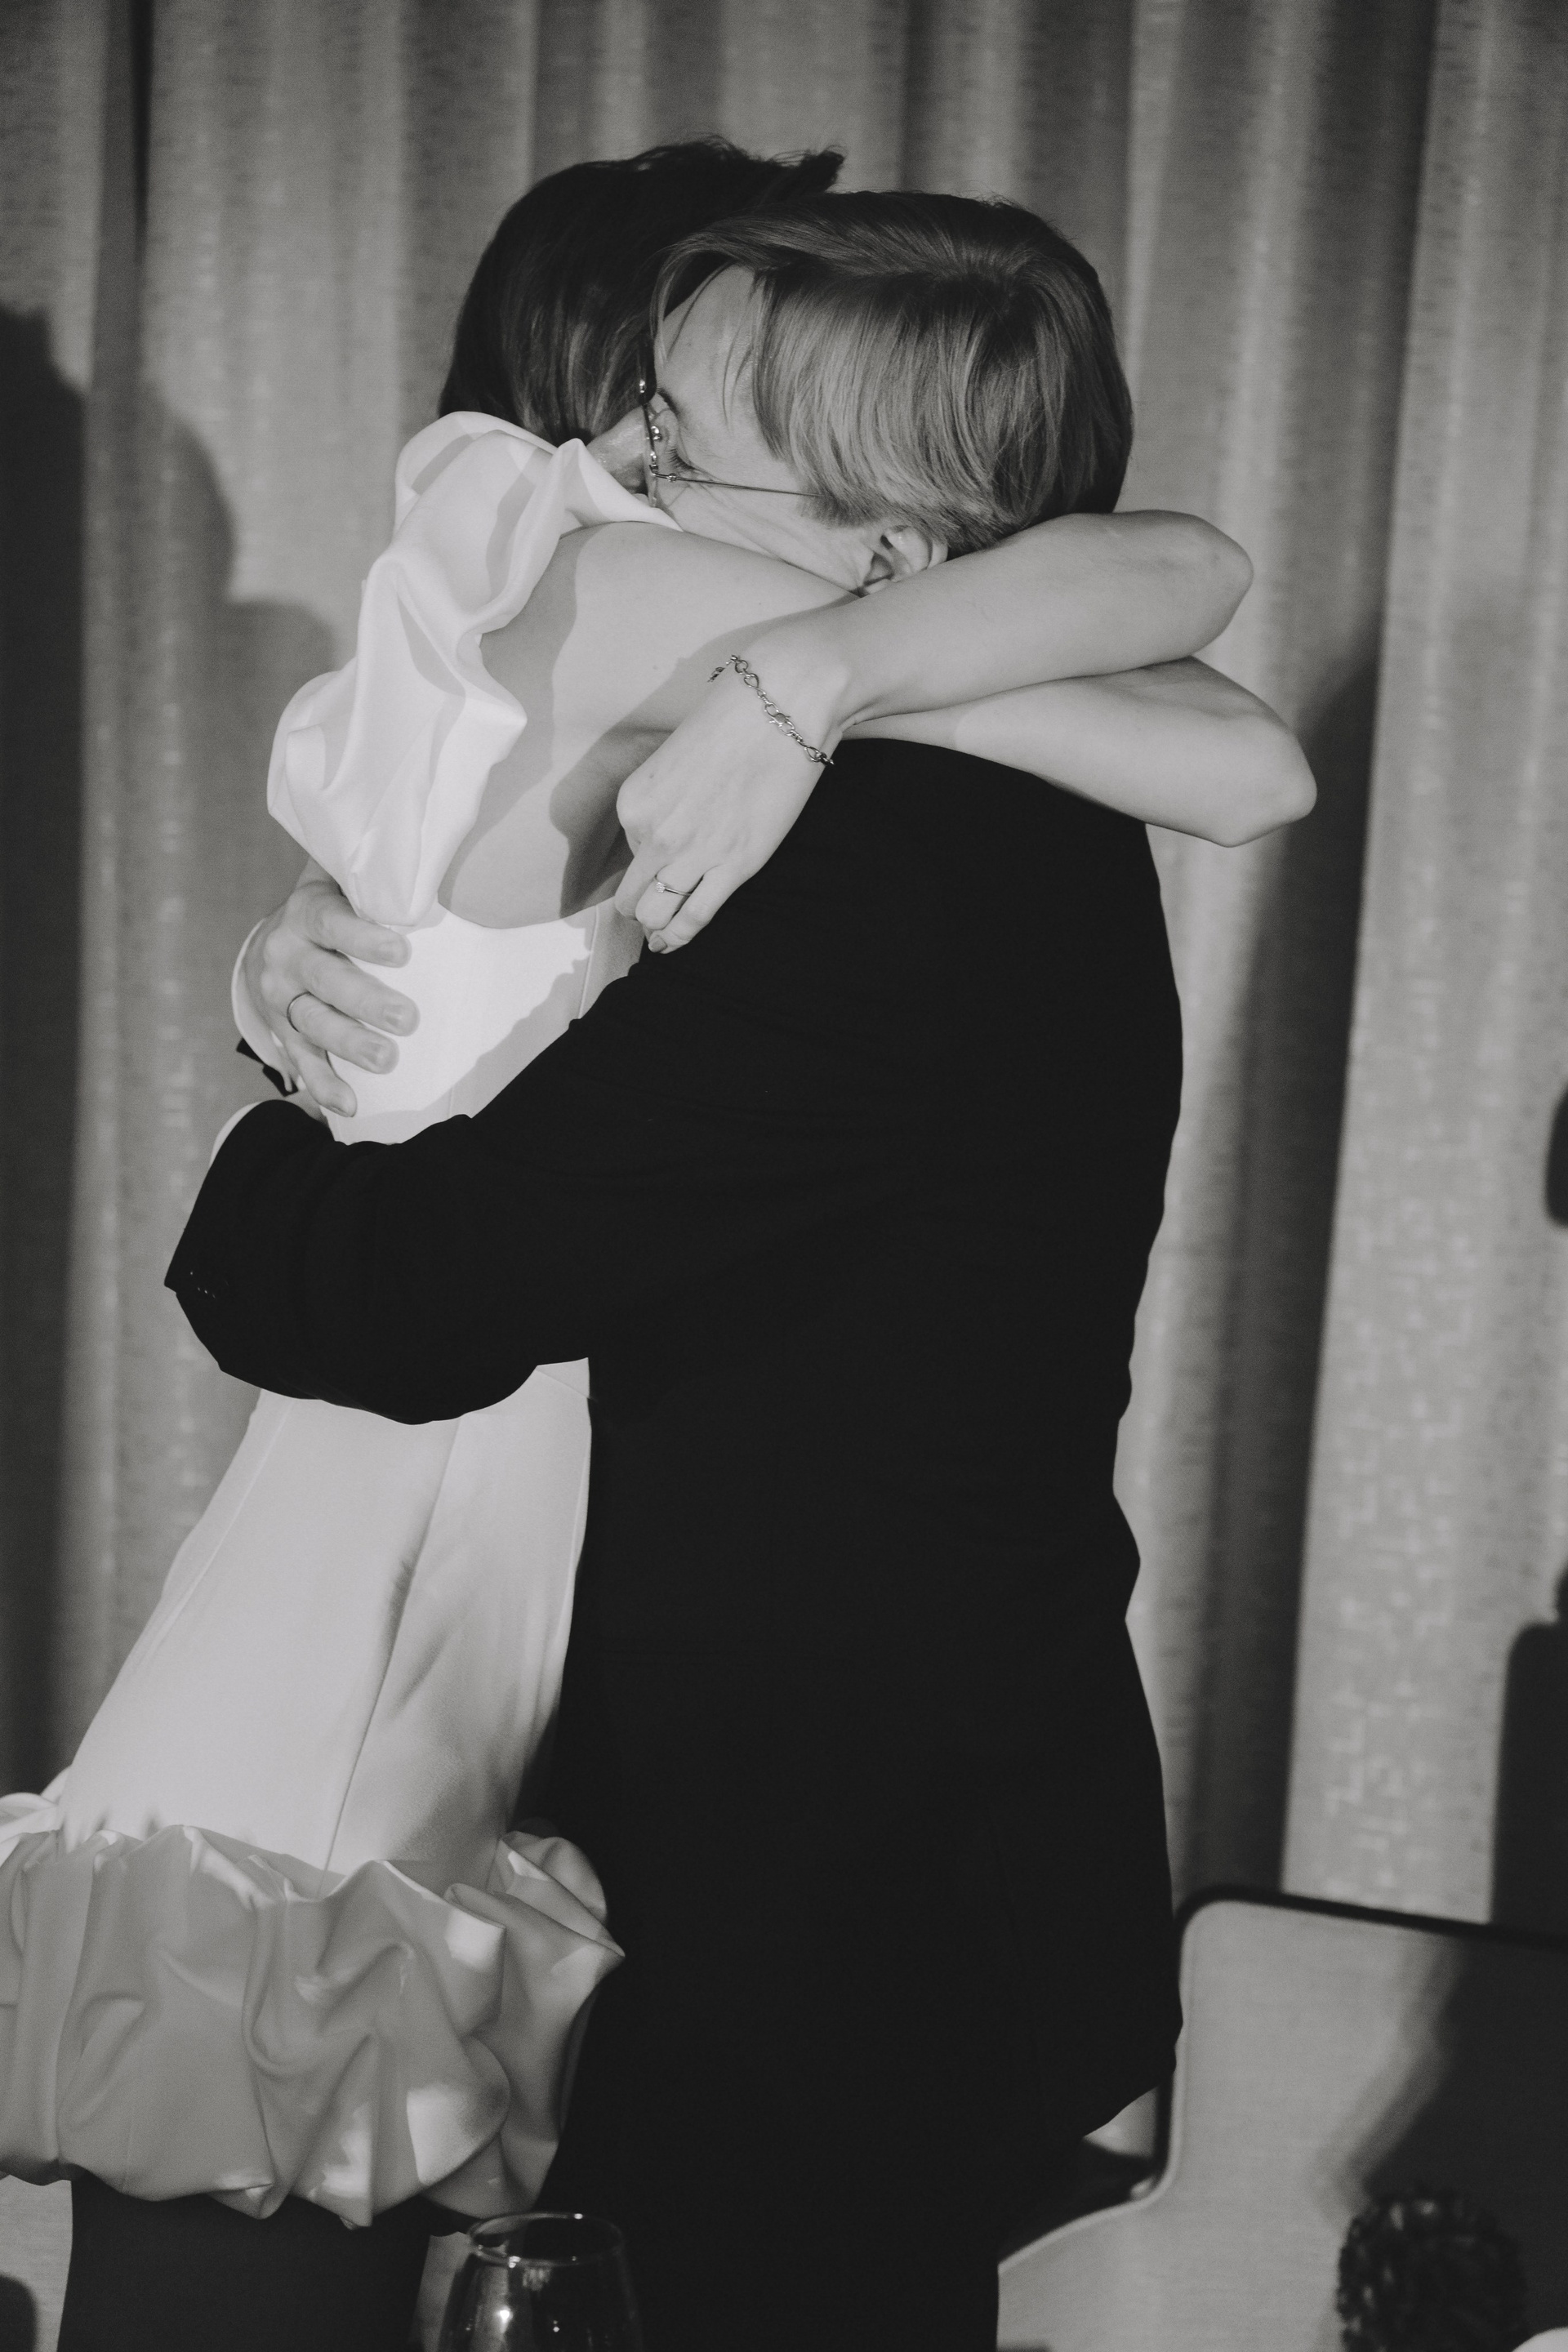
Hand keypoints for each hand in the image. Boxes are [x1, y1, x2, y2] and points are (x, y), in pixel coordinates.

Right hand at [246, 874, 416, 1117]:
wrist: (269, 945)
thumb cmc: (328, 909)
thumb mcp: (338, 879)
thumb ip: (373, 871)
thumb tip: (427, 846)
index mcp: (305, 915)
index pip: (332, 923)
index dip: (363, 938)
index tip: (402, 952)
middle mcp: (287, 957)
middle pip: (324, 980)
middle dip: (365, 1001)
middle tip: (406, 1019)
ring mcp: (283, 1000)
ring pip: (312, 1023)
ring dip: (349, 1044)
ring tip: (385, 1061)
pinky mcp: (282, 1034)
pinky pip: (301, 1062)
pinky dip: (323, 1086)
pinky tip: (349, 1104)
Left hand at [614, 656, 840, 949]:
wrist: (779, 706)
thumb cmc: (734, 720)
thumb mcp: (675, 758)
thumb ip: (665, 799)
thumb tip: (669, 829)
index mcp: (634, 803)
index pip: (627, 851)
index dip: (645, 860)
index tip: (659, 866)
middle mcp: (654, 834)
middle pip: (632, 896)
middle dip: (639, 909)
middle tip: (651, 915)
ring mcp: (692, 854)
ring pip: (657, 915)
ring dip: (656, 931)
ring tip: (661, 937)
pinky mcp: (733, 868)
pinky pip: (693, 920)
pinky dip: (679, 939)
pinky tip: (674, 945)